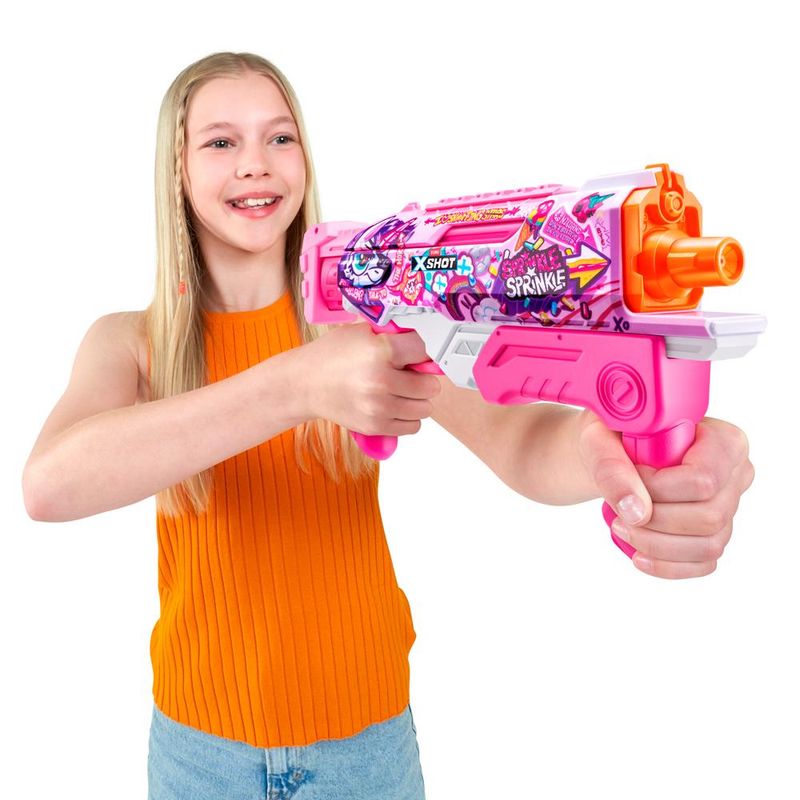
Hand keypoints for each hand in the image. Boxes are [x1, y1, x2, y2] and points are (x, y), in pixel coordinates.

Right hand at [302, 322, 440, 436]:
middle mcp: (381, 381)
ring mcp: (379, 408)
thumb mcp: (362, 333)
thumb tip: (424, 347)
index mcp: (380, 351)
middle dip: (422, 378)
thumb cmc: (331, 356)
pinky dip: (408, 417)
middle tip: (408, 374)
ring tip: (401, 391)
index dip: (418, 351)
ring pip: (425, 408)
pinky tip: (394, 405)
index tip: (411, 353)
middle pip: (430, 385)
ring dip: (417, 400)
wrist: (304, 384)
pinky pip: (412, 426)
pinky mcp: (375, 426)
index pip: (423, 351)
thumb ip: (394, 336)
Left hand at [577, 411, 754, 578]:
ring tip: (621, 528)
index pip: (704, 478)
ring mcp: (730, 508)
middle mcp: (736, 475)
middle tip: (618, 511)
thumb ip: (613, 468)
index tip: (632, 475)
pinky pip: (702, 564)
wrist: (613, 453)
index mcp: (724, 440)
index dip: (660, 488)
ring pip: (708, 545)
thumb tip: (636, 512)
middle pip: (710, 516)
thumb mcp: (601, 439)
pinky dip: (666, 565)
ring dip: (656, 545)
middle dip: (655, 520)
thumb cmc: (614, 438)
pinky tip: (637, 554)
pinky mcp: (715, 534)